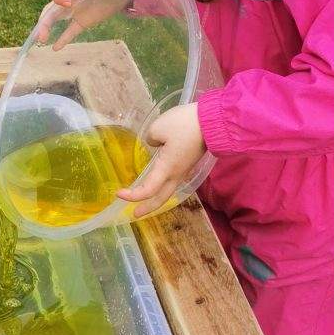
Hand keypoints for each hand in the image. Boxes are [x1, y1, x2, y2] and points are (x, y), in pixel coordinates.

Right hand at [34, 0, 131, 49]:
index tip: (67, 3)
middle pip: (50, 7)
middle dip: (44, 20)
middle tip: (42, 33)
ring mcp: (74, 11)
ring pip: (55, 20)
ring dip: (46, 29)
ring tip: (41, 41)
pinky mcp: (82, 22)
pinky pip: (69, 31)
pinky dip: (63, 39)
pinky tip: (55, 48)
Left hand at [115, 103, 206, 219]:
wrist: (214, 120)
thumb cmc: (185, 125)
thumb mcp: (159, 128)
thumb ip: (151, 139)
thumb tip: (156, 144)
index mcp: (167, 168)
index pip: (147, 190)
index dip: (132, 196)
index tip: (118, 194)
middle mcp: (176, 174)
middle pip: (161, 198)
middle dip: (148, 208)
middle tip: (135, 214)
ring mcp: (185, 169)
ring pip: (168, 189)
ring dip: (156, 196)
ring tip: (145, 198)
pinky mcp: (189, 162)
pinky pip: (174, 179)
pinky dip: (163, 185)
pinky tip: (159, 178)